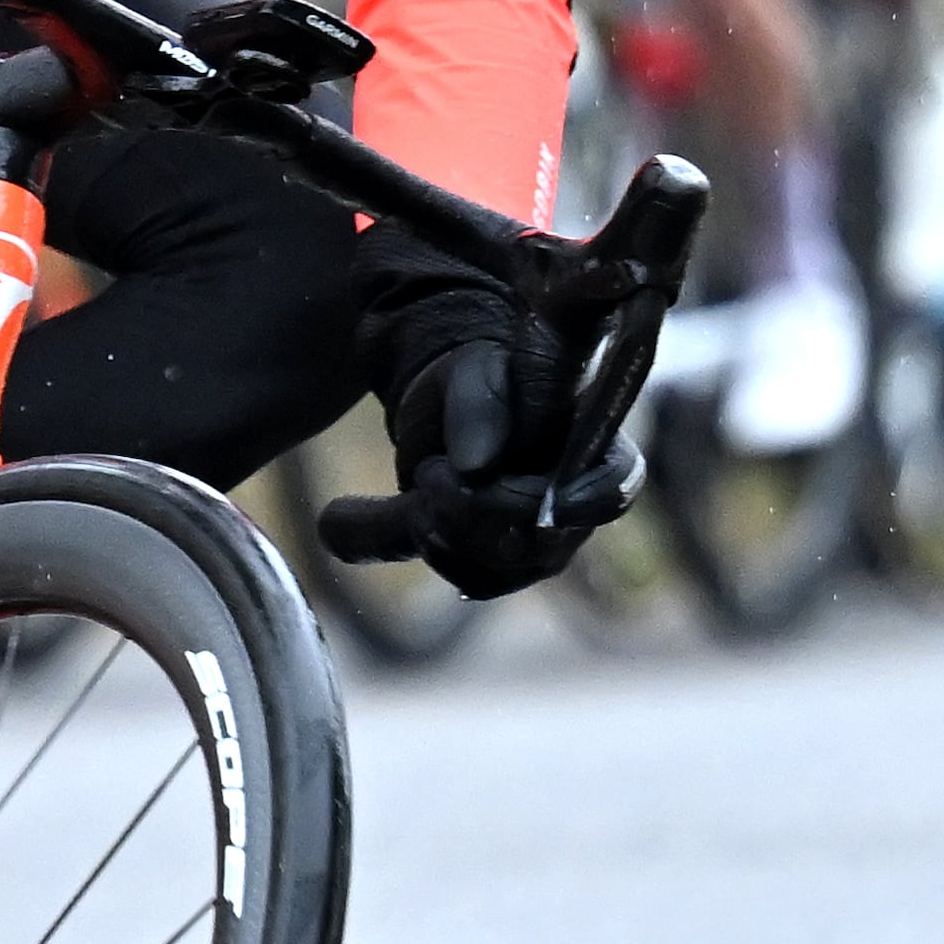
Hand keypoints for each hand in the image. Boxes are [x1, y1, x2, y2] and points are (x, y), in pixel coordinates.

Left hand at [316, 326, 633, 600]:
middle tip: (429, 474)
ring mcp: (530, 546)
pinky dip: (385, 543)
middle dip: (472, 516)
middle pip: (535, 545)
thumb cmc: (481, 371)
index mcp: (595, 452)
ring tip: (410, 486)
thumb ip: (480, 405)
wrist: (448, 392)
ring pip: (487, 572)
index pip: (608, 489)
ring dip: (430, 533)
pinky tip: (335, 524)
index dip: (576, 501)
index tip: (531, 499)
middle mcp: (572, 510)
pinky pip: (444, 574)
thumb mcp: (477, 369)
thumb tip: (474, 467)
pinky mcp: (479, 561)